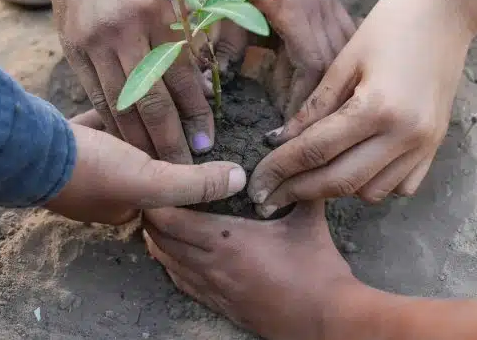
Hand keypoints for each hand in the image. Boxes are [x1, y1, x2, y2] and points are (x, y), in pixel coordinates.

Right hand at [0, 0, 216, 162]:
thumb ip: (185, 36)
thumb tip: (205, 87)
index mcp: (155, 10)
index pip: (181, 73)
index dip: (196, 111)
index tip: (208, 140)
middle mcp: (124, 29)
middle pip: (150, 96)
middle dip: (169, 137)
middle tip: (186, 167)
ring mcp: (94, 42)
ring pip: (121, 103)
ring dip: (140, 140)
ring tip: (159, 167)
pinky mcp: (73, 52)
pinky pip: (96, 97)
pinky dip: (113, 123)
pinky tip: (126, 145)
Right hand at [44, 115, 244, 224]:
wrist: (26, 146)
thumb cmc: (91, 169)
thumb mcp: (152, 180)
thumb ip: (195, 184)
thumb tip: (239, 180)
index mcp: (125, 207)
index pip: (164, 190)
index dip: (183, 169)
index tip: (203, 141)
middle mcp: (102, 192)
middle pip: (142, 166)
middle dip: (158, 145)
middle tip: (182, 116)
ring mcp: (81, 166)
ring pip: (120, 144)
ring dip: (136, 127)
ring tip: (160, 100)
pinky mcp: (66, 140)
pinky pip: (97, 125)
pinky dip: (110, 113)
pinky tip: (123, 90)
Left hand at [144, 202, 360, 339]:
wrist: (324, 319)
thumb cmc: (317, 269)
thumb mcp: (309, 220)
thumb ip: (299, 186)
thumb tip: (298, 157)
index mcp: (227, 241)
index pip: (173, 220)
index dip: (157, 202)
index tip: (156, 183)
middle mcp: (212, 266)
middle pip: (162, 241)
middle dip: (152, 218)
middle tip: (152, 196)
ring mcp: (213, 289)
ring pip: (168, 263)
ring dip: (158, 242)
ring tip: (156, 221)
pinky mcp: (220, 305)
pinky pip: (182, 283)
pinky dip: (171, 265)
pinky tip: (172, 257)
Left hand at [215, 0, 355, 119]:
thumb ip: (224, 40)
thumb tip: (211, 85)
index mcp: (296, 8)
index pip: (312, 67)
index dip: (302, 103)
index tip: (287, 133)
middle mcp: (320, 8)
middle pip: (336, 68)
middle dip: (322, 105)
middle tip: (303, 138)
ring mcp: (331, 3)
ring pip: (346, 57)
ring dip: (334, 88)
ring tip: (318, 122)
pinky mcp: (332, 0)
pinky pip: (346, 42)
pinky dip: (339, 68)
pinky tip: (329, 89)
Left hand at [248, 0, 471, 214]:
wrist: (446, 12)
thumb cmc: (391, 24)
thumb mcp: (345, 59)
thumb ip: (314, 105)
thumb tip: (279, 141)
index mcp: (377, 107)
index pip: (316, 150)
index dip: (280, 170)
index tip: (256, 183)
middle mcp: (404, 134)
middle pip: (340, 181)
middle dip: (298, 191)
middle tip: (267, 197)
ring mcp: (424, 145)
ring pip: (370, 192)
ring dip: (336, 188)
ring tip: (312, 172)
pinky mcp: (436, 146)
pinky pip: (400, 186)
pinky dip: (372, 184)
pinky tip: (354, 166)